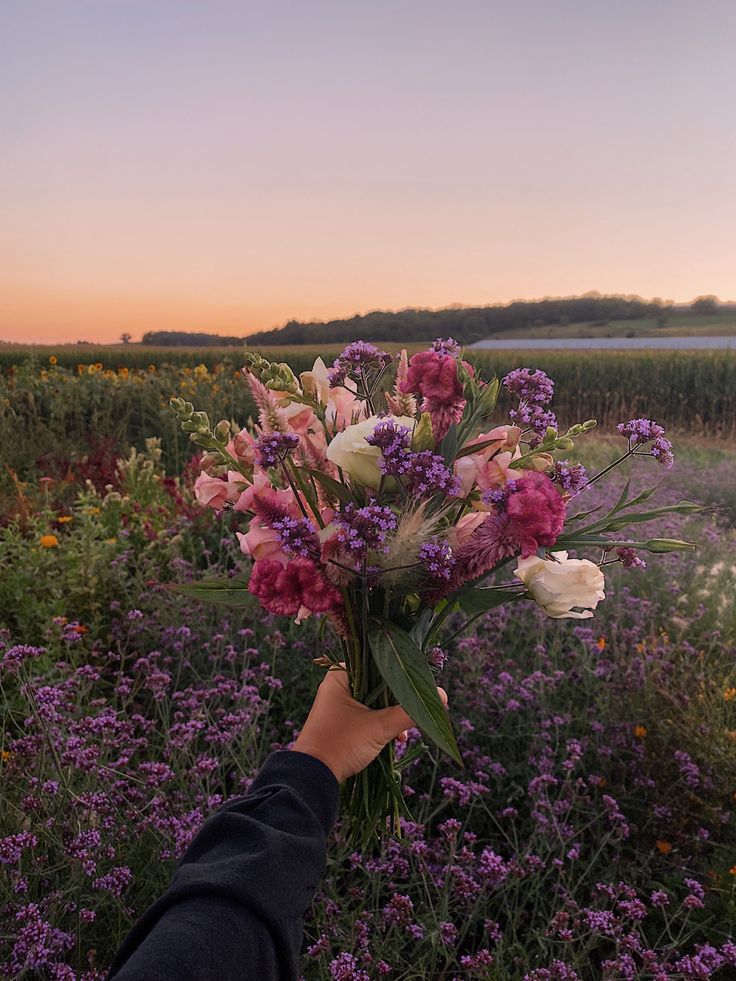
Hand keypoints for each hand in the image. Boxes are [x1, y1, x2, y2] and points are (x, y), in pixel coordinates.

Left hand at [290, 666, 448, 782]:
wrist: (312, 777)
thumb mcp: (380, 727)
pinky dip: (381, 726)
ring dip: (391, 717)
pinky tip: (394, 741)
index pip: (376, 663)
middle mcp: (337, 686)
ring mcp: (337, 705)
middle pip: (378, 685)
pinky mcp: (340, 723)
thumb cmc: (342, 744)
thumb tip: (442, 696)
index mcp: (339, 676)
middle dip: (398, 703)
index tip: (417, 690)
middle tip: (412, 715)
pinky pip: (367, 716)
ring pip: (374, 703)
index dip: (400, 676)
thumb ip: (410, 711)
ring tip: (403, 735)